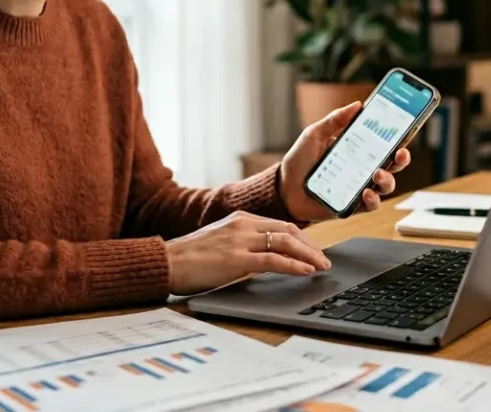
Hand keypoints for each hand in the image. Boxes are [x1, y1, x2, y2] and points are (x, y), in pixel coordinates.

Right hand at [165, 211, 330, 294]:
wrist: (166, 261)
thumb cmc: (189, 257)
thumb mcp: (220, 242)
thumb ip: (241, 244)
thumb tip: (264, 257)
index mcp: (239, 218)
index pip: (279, 224)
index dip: (302, 238)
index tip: (313, 250)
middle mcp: (242, 224)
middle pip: (288, 229)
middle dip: (311, 245)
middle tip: (324, 260)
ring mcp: (239, 239)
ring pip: (285, 241)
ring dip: (309, 255)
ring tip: (321, 266)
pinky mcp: (236, 258)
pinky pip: (273, 259)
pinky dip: (294, 265)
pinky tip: (305, 271)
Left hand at [278, 102, 411, 220]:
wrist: (283, 189)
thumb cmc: (299, 161)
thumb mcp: (314, 134)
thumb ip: (335, 120)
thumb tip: (358, 105)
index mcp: (357, 149)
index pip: (384, 141)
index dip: (399, 136)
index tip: (407, 127)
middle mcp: (362, 168)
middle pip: (392, 164)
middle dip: (402, 158)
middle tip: (400, 153)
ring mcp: (359, 187)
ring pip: (386, 185)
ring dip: (388, 179)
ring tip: (377, 174)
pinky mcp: (352, 206)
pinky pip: (370, 205)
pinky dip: (372, 199)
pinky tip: (366, 192)